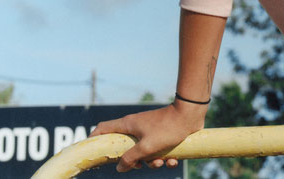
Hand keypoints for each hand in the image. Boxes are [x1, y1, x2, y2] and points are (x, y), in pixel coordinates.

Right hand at [89, 102, 205, 171]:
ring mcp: (149, 131)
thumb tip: (120, 168)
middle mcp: (136, 127)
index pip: (103, 129)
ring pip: (144, 153)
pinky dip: (165, 158)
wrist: (191, 116)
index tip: (93, 154)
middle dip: (134, 161)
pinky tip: (173, 159)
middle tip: (140, 164)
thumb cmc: (167, 129)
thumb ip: (130, 158)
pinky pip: (158, 151)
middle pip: (125, 149)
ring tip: (163, 160)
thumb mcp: (146, 147)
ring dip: (153, 162)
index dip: (94, 140)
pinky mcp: (162, 135)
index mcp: (128, 125)